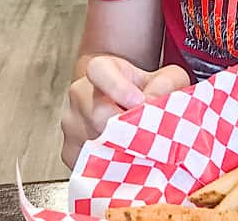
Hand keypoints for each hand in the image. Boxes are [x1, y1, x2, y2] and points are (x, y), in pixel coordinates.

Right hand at [61, 55, 190, 168]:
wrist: (126, 104)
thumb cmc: (146, 89)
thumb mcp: (166, 78)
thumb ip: (166, 83)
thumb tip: (153, 100)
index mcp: (100, 70)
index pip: (98, 71)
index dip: (118, 87)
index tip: (140, 101)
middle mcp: (80, 95)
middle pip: (97, 114)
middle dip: (126, 128)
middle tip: (150, 136)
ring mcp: (72, 125)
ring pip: (93, 143)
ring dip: (121, 149)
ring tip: (143, 149)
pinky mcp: (71, 153)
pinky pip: (89, 164)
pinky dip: (111, 167)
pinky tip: (129, 162)